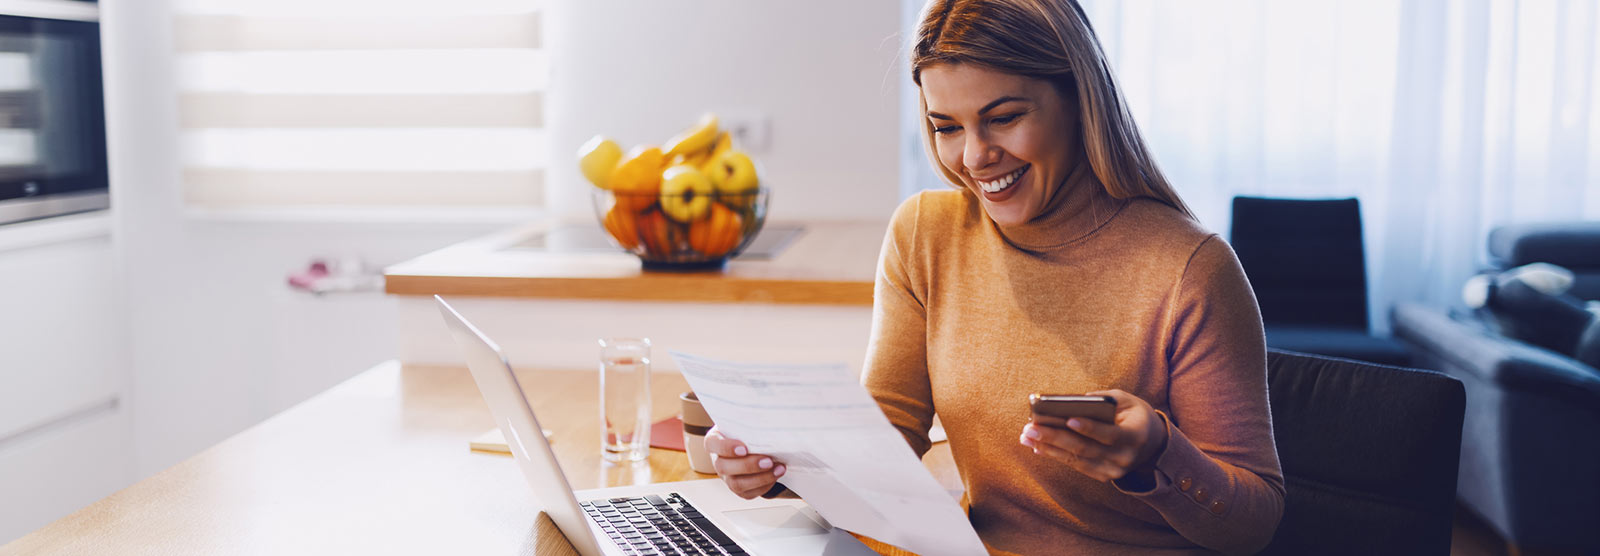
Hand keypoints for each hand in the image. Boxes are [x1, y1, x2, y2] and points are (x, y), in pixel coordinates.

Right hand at [703, 426, 786, 498]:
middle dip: (748, 465)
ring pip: (737, 484)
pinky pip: (749, 493)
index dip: (726, 448)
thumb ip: (752, 421)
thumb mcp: (746, 422)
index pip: (712, 444)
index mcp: (715, 441)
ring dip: (760, 478)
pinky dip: (765, 485)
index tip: (744, 448)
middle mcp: (718, 461)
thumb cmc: (748, 431)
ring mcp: (727, 478)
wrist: (754, 444)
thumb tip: (771, 416)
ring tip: (778, 468)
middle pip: (724, 467)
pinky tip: (776, 474)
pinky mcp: (740, 490)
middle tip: (768, 460)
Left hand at [1019, 389, 1168, 481]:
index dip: (1089, 427)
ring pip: (1076, 460)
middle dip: (1055, 437)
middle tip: (1031, 427)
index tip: (1068, 419)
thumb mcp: (1128, 400)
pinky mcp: (1103, 476)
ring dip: (1048, 448)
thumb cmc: (1136, 415)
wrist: (1154, 445)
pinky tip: (1038, 446)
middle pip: (1085, 448)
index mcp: (1135, 436)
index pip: (1109, 434)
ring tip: (1027, 436)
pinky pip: (1076, 466)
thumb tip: (1074, 402)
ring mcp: (1113, 471)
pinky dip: (1056, 456)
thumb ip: (1105, 399)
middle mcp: (1124, 458)